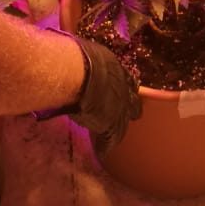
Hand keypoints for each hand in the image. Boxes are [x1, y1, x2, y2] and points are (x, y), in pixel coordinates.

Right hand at [63, 36, 141, 150]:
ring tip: (114, 136)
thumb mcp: (84, 53)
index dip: (124, 87)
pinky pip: (110, 139)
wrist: (77, 72)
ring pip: (124, 122)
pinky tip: (102, 152)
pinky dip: (105, 146)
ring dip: (118, 128)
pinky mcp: (111, 124)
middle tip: (127, 114)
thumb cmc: (75, 56)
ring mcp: (119, 107)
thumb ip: (83, 59)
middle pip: (133, 102)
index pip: (126, 80)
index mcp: (116, 68)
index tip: (121, 91)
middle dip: (130, 108)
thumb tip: (71, 56)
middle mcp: (123, 88)